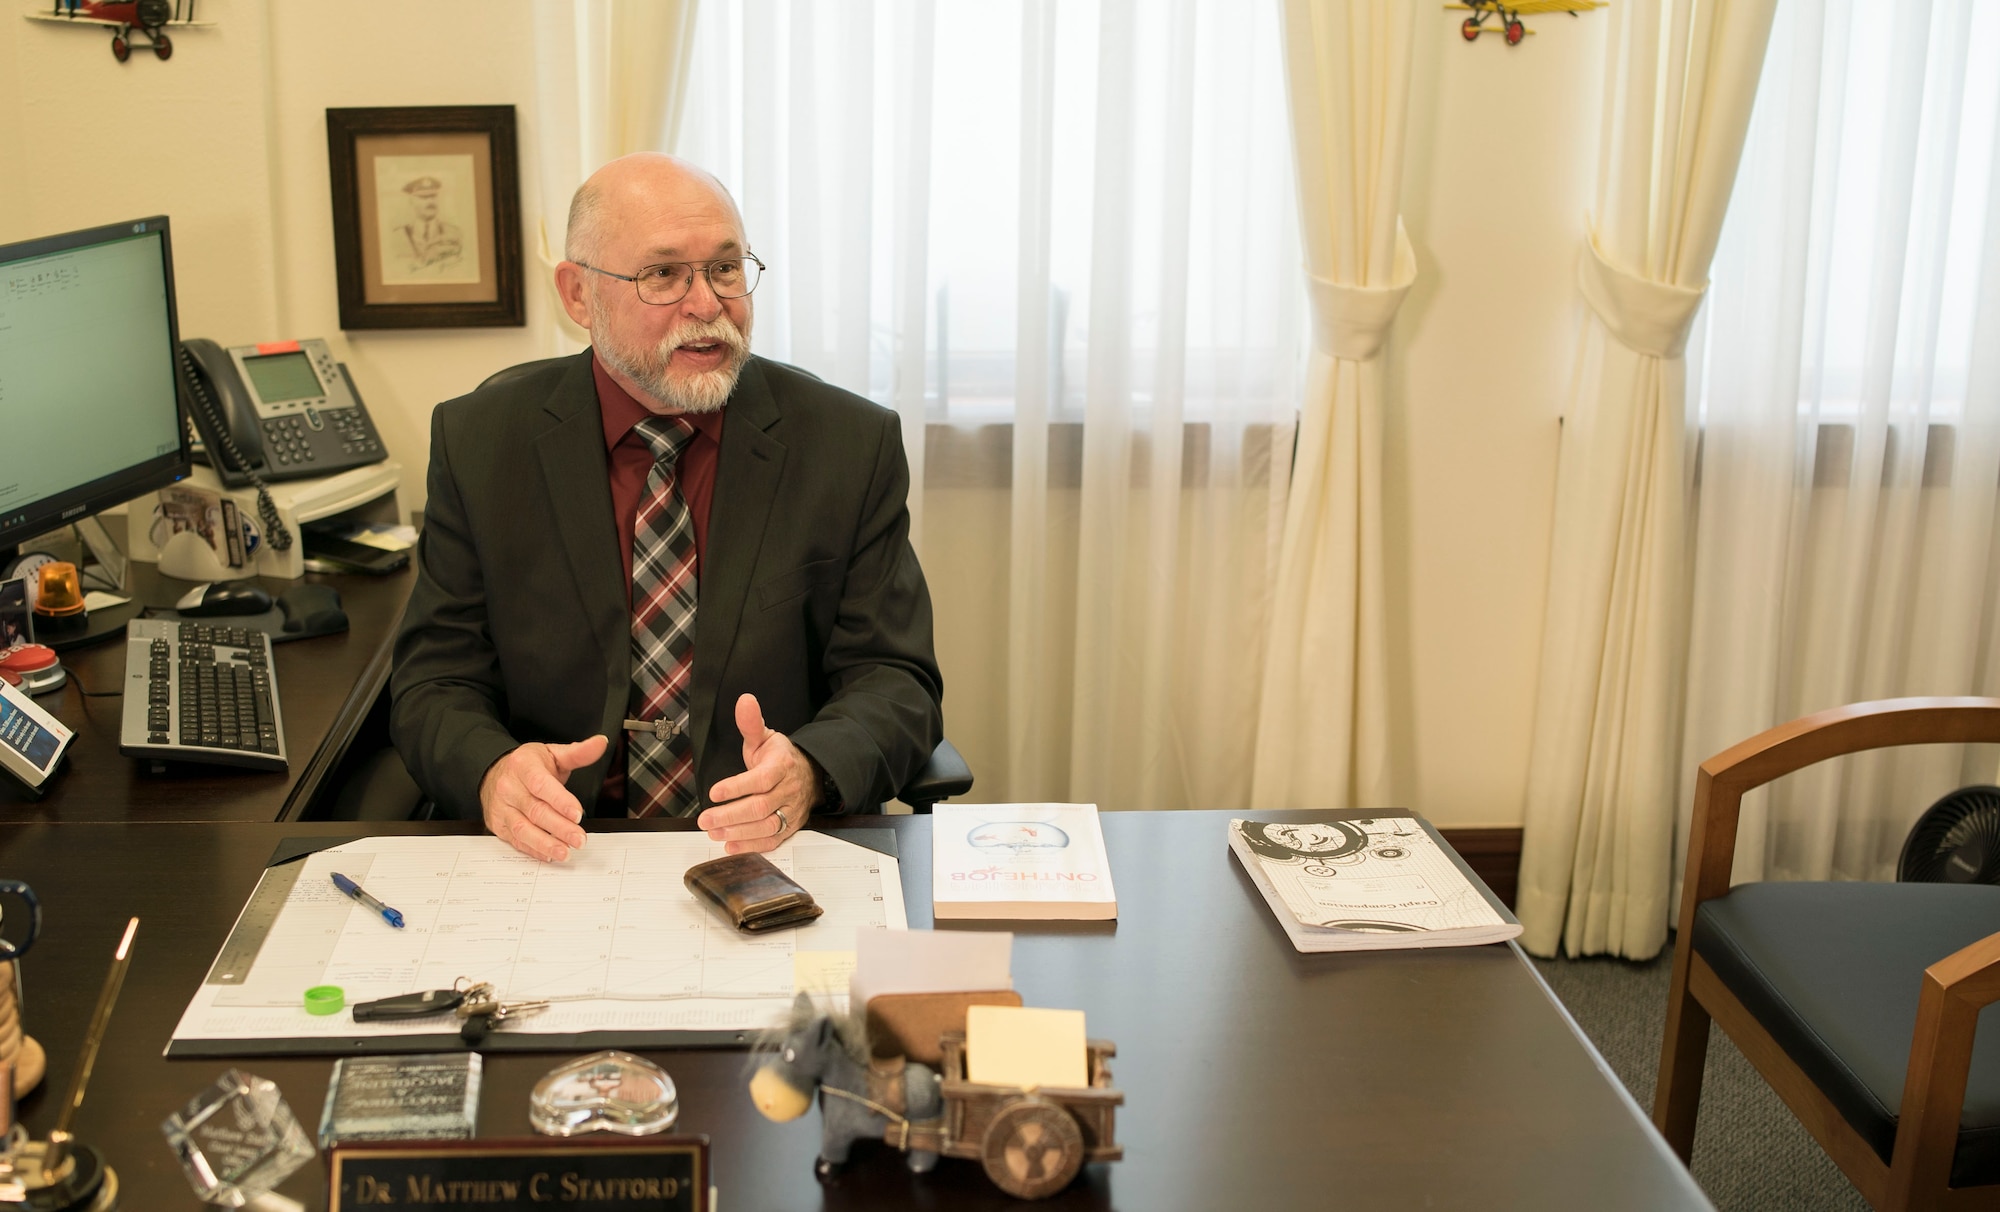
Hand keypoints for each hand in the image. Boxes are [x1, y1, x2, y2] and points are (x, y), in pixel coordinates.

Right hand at [479, 735, 605, 861]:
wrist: (493, 771)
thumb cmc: (527, 765)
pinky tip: (548, 854)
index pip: (541, 785)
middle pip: (535, 811)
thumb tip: (600, 744)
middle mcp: (509, 787)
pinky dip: (533, 849)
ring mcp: (502, 808)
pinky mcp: (499, 824)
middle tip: (579, 839)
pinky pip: (515, 840)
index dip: (560, 801)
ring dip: (545, 843)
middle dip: (559, 828)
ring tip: (565, 852)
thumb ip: (578, 753)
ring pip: (523, 829)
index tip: (577, 814)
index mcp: (523, 766)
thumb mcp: (552, 753)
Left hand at [699, 694, 816, 853]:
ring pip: (766, 826)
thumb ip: (751, 723)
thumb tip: (744, 701)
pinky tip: (730, 846)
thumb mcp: (765, 737)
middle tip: (705, 819)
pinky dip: (751, 846)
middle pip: (760, 807)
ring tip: (713, 832)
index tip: (714, 793)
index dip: (737, 787)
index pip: (761, 779)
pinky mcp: (790, 828)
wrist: (811, 776)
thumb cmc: (780, 758)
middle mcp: (788, 791)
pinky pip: (772, 840)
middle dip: (730, 815)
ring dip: (738, 833)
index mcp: (782, 766)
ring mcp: (791, 811)